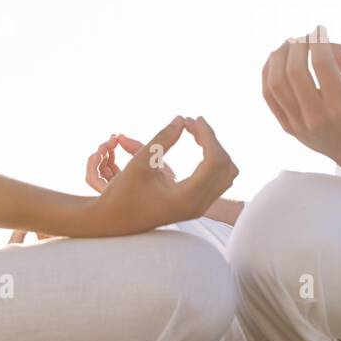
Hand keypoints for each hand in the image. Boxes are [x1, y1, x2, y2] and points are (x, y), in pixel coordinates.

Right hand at [87, 115, 238, 236]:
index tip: (192, 119)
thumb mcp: (139, 163)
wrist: (113, 221)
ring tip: (194, 132)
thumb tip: (181, 119)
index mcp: (186, 197)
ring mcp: (200, 207)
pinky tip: (198, 145)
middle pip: (225, 165)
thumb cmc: (122, 193)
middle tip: (189, 122)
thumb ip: (162, 140)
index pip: (214, 161)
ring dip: (215, 149)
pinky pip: (219, 179)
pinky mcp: (197, 204)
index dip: (207, 135)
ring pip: (227, 173)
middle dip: (211, 139)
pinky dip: (213, 159)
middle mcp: (199, 205)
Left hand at [262, 26, 340, 172]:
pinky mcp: (288, 127)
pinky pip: (269, 95)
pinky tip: (277, 59)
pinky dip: (268, 71)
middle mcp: (317, 118)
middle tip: (305, 36)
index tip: (320, 29)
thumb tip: (318, 40)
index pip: (322, 63)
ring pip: (275, 82)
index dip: (318, 40)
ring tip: (289, 44)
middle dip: (297, 45)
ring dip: (279, 56)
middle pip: (294, 71)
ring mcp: (299, 125)